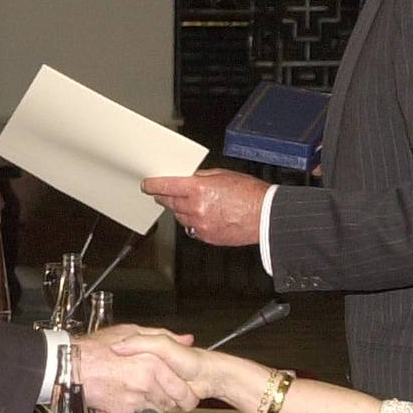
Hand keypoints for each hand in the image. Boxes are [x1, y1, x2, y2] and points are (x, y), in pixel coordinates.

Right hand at [75, 324, 199, 412]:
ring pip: (156, 410)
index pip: (181, 386)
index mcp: (153, 362)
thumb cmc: (97, 348)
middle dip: (168, 398)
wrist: (72, 366)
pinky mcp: (124, 411)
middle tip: (161, 389)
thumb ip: (162, 335)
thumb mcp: (132, 331)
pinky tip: (129, 399)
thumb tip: (185, 339)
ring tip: (141, 392)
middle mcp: (147, 382)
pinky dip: (136, 412)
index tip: (184, 388)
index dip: (183, 389)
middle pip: (171, 401)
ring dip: (152, 404)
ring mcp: (135, 398)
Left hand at [141, 169, 267, 245]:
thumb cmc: (250, 194)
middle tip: (162, 192)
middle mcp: (196, 208)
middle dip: (164, 196)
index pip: (166, 186)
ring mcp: (200, 225)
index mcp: (199, 189)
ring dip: (180, 209)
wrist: (265, 216)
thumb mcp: (223, 175)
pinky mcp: (206, 237)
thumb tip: (188, 178)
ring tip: (191, 203)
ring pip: (179, 216)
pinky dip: (192, 222)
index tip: (147, 185)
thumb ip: (201, 177)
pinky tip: (202, 215)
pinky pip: (191, 229)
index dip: (153, 185)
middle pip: (169, 202)